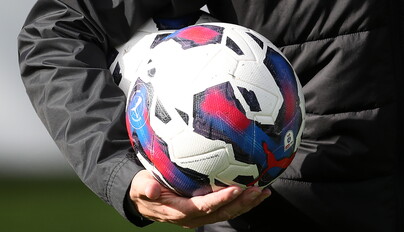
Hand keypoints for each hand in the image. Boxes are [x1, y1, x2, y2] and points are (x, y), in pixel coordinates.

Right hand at [129, 170, 269, 227]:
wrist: (144, 200)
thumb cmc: (144, 189)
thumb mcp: (140, 186)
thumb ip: (145, 188)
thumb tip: (152, 190)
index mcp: (180, 211)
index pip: (204, 207)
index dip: (221, 199)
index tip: (236, 188)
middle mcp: (193, 216)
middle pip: (221, 212)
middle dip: (241, 203)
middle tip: (258, 190)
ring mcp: (201, 215)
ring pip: (228, 212)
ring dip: (246, 204)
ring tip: (263, 192)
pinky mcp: (206, 210)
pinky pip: (227, 209)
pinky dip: (243, 202)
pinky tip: (258, 193)